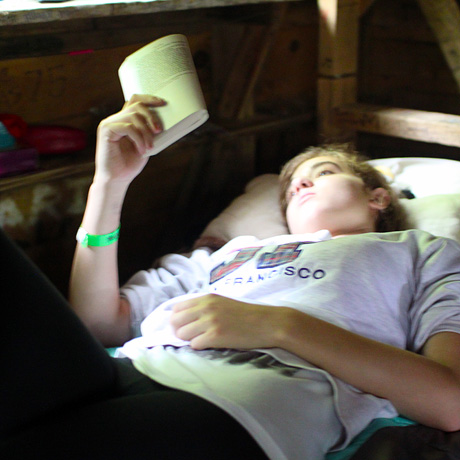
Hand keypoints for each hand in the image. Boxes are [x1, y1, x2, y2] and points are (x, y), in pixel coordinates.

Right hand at [94, 94, 165, 184]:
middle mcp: (115, 119)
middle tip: (159, 130)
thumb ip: (150, 133)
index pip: (135, 101)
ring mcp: (109, 124)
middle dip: (151, 116)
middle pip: (136, 105)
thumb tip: (164, 123)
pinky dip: (139, 139)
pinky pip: (128, 128)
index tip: (163, 103)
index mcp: (124, 121)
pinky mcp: (106, 131)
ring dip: (146, 132)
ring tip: (150, 147)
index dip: (149, 99)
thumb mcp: (145, 145)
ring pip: (133, 116)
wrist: (116, 179)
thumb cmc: (129, 164)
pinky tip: (142, 150)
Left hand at [170, 294, 284, 349]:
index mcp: (207, 298)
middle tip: (192, 336)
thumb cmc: (247, 315)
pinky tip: (212, 344)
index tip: (185, 326)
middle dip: (180, 331)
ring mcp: (210, 321)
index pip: (177, 308)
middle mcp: (206, 307)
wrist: (268, 323)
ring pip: (182, 334)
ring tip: (204, 340)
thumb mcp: (223, 303)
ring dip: (190, 340)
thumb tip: (186, 318)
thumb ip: (205, 307)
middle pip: (175, 321)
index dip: (178, 319)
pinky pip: (195, 345)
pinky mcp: (215, 336)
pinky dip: (200, 347)